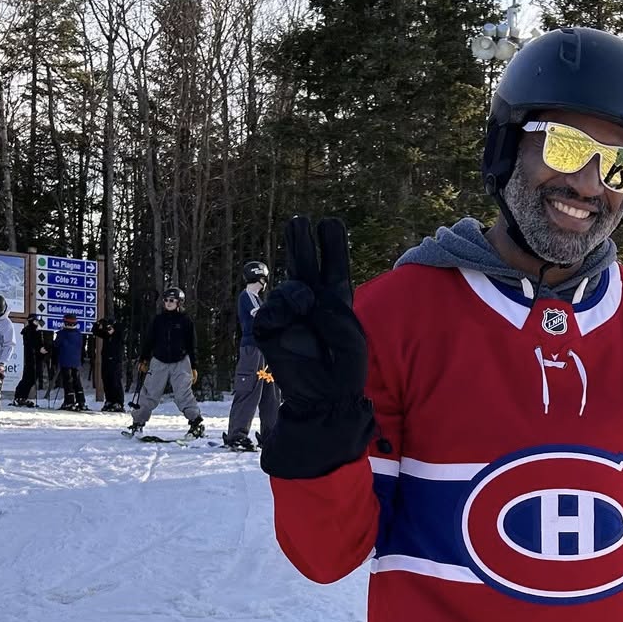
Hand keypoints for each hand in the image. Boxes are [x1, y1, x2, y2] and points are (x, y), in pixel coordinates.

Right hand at [253, 217, 374, 479]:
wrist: (324, 399)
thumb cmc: (344, 370)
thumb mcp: (352, 338)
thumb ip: (334, 314)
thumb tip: (307, 297)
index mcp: (336, 304)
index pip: (333, 270)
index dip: (331, 248)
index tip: (329, 224)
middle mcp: (312, 305)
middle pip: (305, 267)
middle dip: (301, 244)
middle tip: (299, 222)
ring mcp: (289, 317)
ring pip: (287, 289)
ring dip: (297, 292)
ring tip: (306, 306)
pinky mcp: (271, 331)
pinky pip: (270, 312)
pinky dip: (279, 312)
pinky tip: (287, 318)